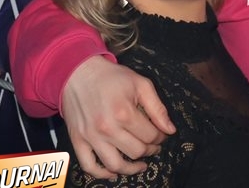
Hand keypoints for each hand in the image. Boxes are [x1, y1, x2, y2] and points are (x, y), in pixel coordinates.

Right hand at [61, 56, 175, 178]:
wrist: (77, 73)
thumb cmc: (111, 77)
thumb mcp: (141, 84)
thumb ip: (157, 108)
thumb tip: (170, 129)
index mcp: (124, 113)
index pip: (150, 136)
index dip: (161, 137)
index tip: (162, 134)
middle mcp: (107, 128)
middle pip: (136, 151)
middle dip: (150, 150)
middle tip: (154, 145)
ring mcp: (90, 137)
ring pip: (115, 165)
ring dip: (132, 168)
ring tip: (141, 164)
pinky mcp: (78, 141)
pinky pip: (89, 166)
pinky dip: (102, 174)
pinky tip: (114, 173)